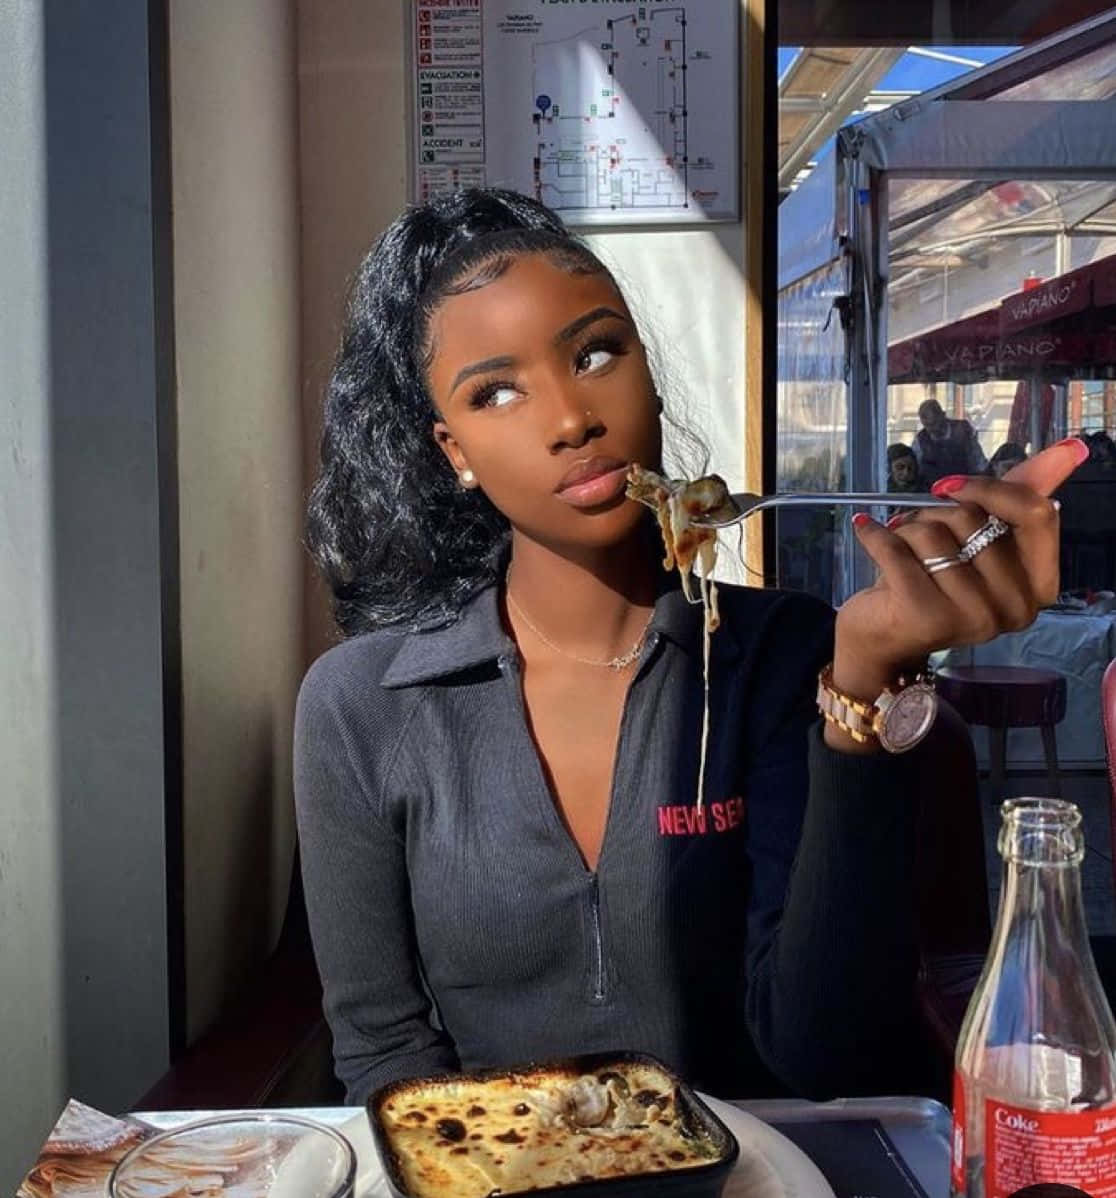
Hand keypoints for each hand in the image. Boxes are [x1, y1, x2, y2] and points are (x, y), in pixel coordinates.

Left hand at [827, 437, 1087, 752]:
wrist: (879, 637)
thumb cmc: (933, 582)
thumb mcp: (978, 538)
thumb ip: (1020, 496)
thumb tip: (1071, 447)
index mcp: (1039, 587)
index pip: (1036, 514)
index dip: (989, 488)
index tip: (948, 485)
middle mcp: (1015, 607)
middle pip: (974, 520)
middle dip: (933, 513)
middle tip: (914, 532)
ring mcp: (974, 616)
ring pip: (934, 533)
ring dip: (905, 528)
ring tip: (896, 545)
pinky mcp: (927, 616)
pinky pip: (897, 549)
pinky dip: (875, 533)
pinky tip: (866, 530)